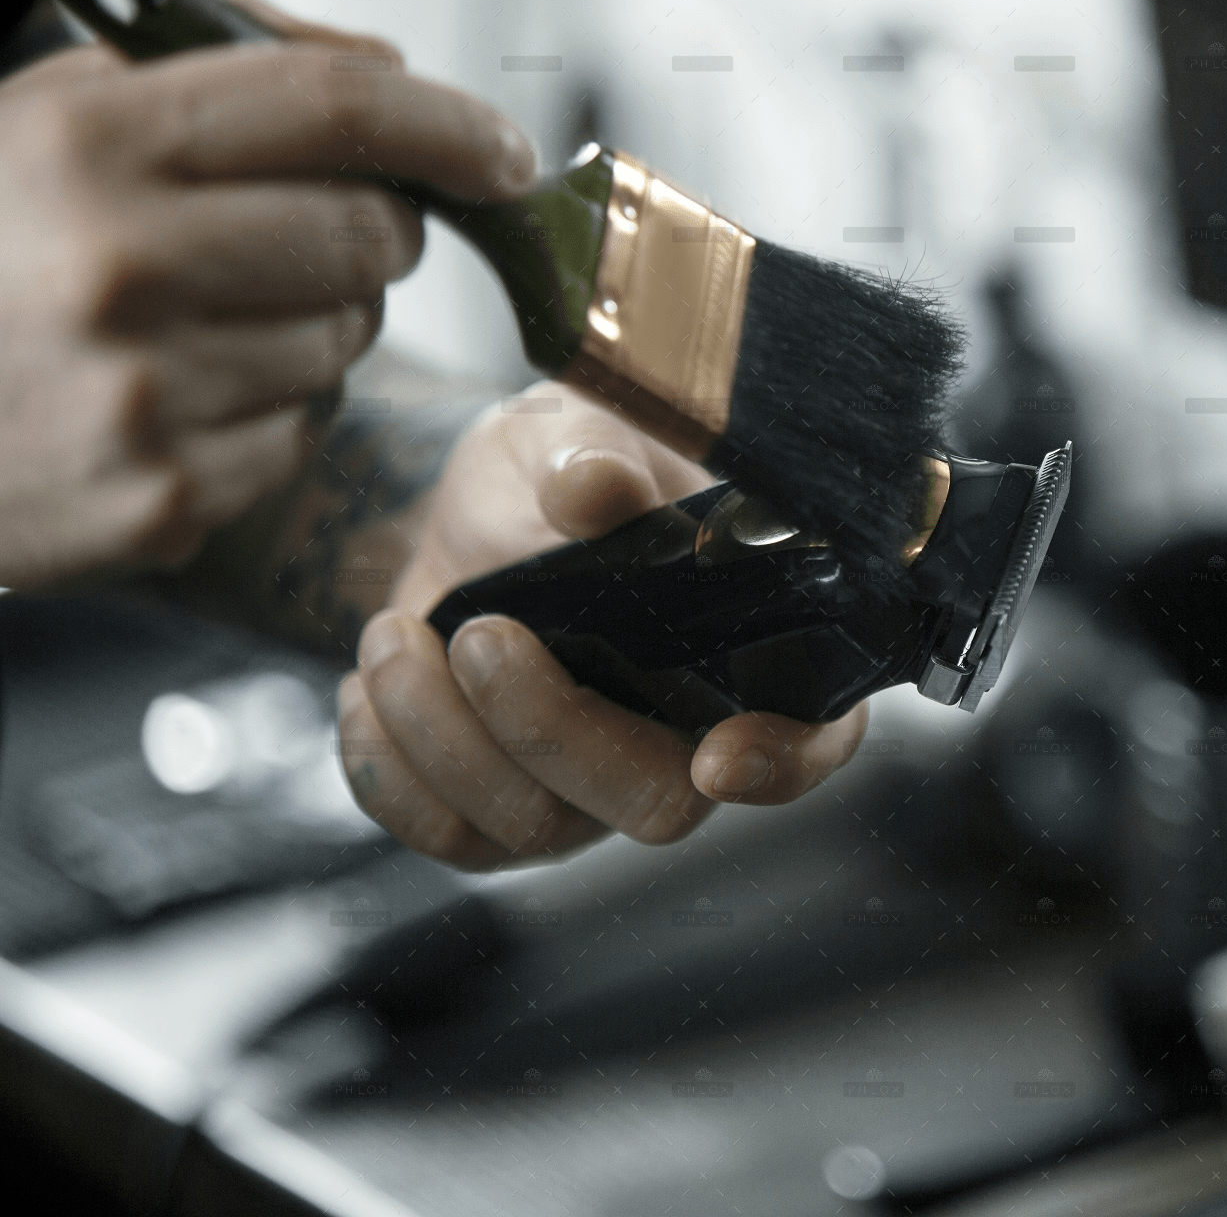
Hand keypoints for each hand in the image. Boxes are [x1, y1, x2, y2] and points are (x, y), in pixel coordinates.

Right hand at [0, 0, 535, 588]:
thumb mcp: (55, 115)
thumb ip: (224, 70)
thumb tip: (391, 73)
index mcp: (92, 144)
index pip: (336, 111)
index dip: (447, 126)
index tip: (502, 154)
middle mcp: (120, 267)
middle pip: (371, 237)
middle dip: (374, 233)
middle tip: (318, 235)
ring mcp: (145, 395)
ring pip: (346, 344)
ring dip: (315, 325)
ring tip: (203, 318)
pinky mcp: (161, 499)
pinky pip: (300, 436)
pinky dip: (270, 413)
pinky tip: (180, 396)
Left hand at [336, 381, 870, 868]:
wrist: (473, 512)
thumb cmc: (564, 466)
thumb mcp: (579, 430)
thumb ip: (594, 455)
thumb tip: (590, 492)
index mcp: (760, 650)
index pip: (813, 739)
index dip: (781, 764)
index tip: (720, 755)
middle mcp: (692, 741)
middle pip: (655, 804)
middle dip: (552, 730)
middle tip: (481, 634)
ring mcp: (598, 792)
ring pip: (536, 826)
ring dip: (443, 734)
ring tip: (392, 632)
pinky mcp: (505, 816)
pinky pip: (449, 837)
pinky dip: (389, 768)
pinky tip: (371, 686)